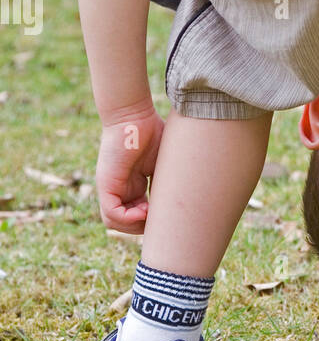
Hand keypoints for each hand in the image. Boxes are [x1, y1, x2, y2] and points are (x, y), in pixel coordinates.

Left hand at [95, 106, 164, 232]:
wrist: (134, 114)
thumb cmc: (152, 130)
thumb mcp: (166, 162)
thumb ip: (171, 179)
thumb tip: (191, 194)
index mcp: (133, 185)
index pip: (137, 215)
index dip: (151, 220)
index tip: (165, 212)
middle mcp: (119, 189)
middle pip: (125, 223)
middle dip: (143, 227)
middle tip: (158, 217)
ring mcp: (111, 187)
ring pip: (114, 223)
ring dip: (134, 225)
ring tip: (150, 212)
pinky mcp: (106, 184)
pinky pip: (111, 214)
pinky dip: (127, 219)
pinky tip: (144, 209)